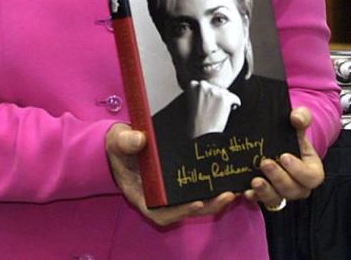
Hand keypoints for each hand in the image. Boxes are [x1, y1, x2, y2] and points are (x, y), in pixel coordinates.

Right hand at [104, 123, 235, 226]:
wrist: (123, 141)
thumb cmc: (120, 144)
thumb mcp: (118, 141)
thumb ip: (125, 141)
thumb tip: (139, 140)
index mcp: (141, 192)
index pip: (159, 211)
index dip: (178, 211)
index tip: (196, 203)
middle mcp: (157, 195)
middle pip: (182, 209)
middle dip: (206, 207)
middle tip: (226, 196)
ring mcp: (169, 189)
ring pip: (193, 201)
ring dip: (213, 200)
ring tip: (232, 192)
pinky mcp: (178, 180)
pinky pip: (195, 189)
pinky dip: (211, 188)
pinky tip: (228, 181)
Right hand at [185, 80, 240, 137]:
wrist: (199, 135)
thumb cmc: (195, 123)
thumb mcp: (192, 103)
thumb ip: (201, 93)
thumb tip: (215, 88)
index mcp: (193, 85)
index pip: (205, 85)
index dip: (208, 96)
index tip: (207, 105)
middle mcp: (203, 85)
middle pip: (216, 88)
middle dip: (217, 97)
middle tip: (214, 110)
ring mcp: (214, 91)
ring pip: (226, 93)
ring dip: (225, 102)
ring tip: (219, 114)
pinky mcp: (225, 98)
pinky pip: (235, 99)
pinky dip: (235, 105)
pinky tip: (230, 111)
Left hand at [245, 107, 323, 209]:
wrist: (278, 142)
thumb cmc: (292, 135)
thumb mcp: (299, 123)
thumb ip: (302, 117)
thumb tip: (296, 117)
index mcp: (312, 170)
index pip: (311, 177)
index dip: (299, 170)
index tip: (284, 156)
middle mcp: (299, 185)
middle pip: (293, 190)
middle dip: (278, 178)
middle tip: (265, 163)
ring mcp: (283, 192)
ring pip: (277, 199)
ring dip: (265, 191)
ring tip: (255, 180)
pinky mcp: (268, 196)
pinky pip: (262, 201)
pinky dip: (254, 197)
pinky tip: (246, 191)